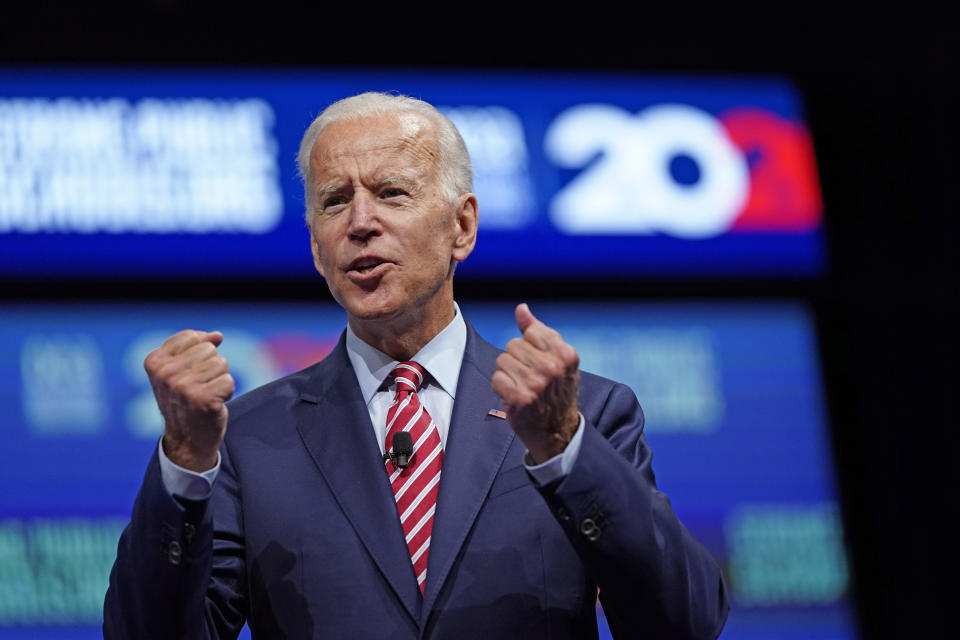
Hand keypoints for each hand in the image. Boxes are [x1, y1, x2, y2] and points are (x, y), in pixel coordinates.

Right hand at [144, 330, 234, 471]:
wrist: (187, 439)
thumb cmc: (185, 400)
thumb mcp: (179, 369)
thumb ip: (195, 347)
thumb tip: (217, 335)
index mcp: (155, 361)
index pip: (192, 336)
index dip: (199, 353)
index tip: (189, 373)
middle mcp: (165, 373)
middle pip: (209, 349)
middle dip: (210, 367)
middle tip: (199, 387)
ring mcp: (183, 386)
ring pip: (221, 363)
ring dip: (219, 379)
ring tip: (206, 394)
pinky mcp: (202, 399)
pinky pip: (229, 380)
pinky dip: (226, 392)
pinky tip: (213, 404)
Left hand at [492, 304, 579, 463]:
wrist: (557, 430)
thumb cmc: (556, 391)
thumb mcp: (557, 359)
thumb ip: (539, 331)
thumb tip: (521, 309)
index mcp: (565, 354)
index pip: (530, 331)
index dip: (530, 346)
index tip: (539, 362)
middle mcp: (552, 368)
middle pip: (513, 345)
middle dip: (517, 360)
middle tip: (530, 377)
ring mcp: (536, 384)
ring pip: (502, 361)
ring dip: (508, 374)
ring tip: (522, 386)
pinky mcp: (519, 398)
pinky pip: (497, 378)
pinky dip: (501, 387)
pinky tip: (514, 396)